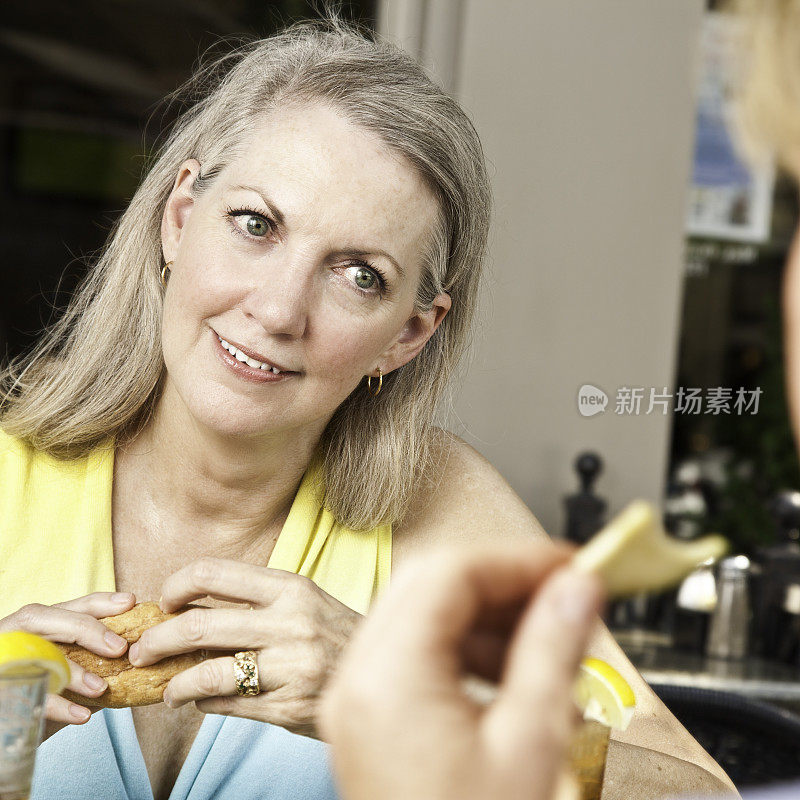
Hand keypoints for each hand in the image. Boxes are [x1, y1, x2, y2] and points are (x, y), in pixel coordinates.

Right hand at [0, 592, 134, 730]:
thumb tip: (132, 665)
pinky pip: (24, 694)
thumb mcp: (64, 678)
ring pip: (31, 652)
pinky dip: (57, 705)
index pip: (64, 606)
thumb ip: (90, 667)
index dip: (98, 602)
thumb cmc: (35, 700)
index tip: (129, 601)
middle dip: (85, 629)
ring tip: (101, 688)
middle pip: (41, 618)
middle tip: (120, 648)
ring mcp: (0, 659)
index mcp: (31, 630)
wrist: (0, 732)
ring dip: (72, 671)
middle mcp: (10, 637)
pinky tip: (82, 715)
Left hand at [127, 557, 360, 737]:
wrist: (385, 674)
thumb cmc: (335, 635)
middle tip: (141, 651)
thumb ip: (254, 603)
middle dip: (156, 640)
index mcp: (291, 587)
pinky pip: (226, 704)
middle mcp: (290, 622)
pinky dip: (202, 702)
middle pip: (198, 625)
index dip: (177, 586)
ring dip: (172, 682)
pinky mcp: (288, 707)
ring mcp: (290, 667)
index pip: (213, 573)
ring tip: (165, 688)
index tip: (164, 602)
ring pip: (205, 672)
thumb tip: (188, 612)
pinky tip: (200, 700)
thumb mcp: (304, 603)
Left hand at [318, 542, 602, 799]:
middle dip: (501, 582)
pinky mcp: (370, 719)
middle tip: (562, 594)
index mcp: (389, 679)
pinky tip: (511, 670)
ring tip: (546, 636)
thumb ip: (553, 648)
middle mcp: (359, 680)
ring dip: (485, 615)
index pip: (451, 574)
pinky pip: (415, 654)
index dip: (516, 561)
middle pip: (429, 587)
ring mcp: (358, 700)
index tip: (568, 565)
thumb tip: (577, 587)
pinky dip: (464, 648)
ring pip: (421, 615)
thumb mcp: (532, 743)